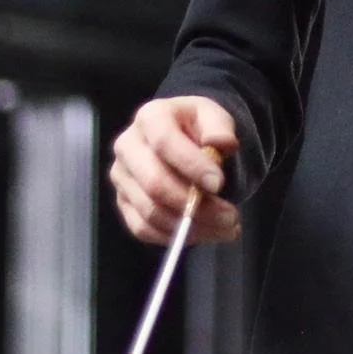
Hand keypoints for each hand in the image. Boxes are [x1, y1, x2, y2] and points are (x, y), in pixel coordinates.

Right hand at [110, 94, 240, 246]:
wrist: (183, 136)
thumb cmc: (198, 126)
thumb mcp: (214, 116)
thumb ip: (220, 128)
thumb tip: (222, 144)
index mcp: (150, 117)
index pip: (165, 143)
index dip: (192, 166)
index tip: (219, 184)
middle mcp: (127, 146)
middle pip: (154, 184)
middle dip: (194, 205)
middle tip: (230, 217)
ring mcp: (122, 177)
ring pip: (150, 212)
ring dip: (190, 226)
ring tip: (226, 228)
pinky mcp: (123, 202)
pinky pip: (143, 229)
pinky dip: (174, 236)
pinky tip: (204, 233)